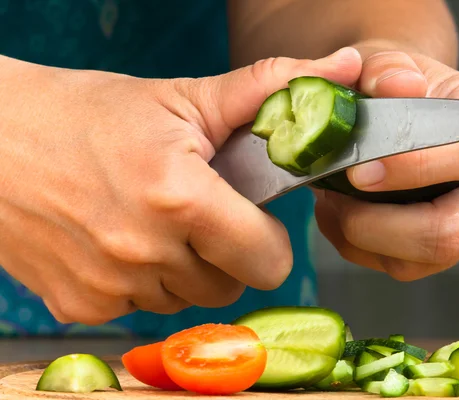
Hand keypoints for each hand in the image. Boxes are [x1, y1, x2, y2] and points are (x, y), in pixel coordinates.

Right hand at [0, 49, 361, 324]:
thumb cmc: (87, 112)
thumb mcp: (181, 97)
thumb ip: (269, 88)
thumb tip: (343, 67)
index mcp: (180, 197)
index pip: (270, 261)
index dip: (268, 239)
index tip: (251, 216)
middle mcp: (145, 252)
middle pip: (232, 285)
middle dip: (229, 254)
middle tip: (202, 212)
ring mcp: (109, 286)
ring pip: (188, 300)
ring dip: (187, 268)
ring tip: (156, 220)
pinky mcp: (80, 306)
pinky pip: (142, 307)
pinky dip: (144, 280)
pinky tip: (120, 238)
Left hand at [314, 50, 458, 280]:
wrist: (410, 106)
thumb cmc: (401, 85)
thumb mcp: (392, 61)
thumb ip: (388, 67)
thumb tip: (395, 87)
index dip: (417, 168)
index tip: (359, 173)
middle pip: (455, 229)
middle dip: (381, 225)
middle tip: (333, 200)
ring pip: (429, 258)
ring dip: (365, 241)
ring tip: (329, 206)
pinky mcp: (452, 245)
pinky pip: (407, 267)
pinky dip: (361, 251)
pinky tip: (338, 219)